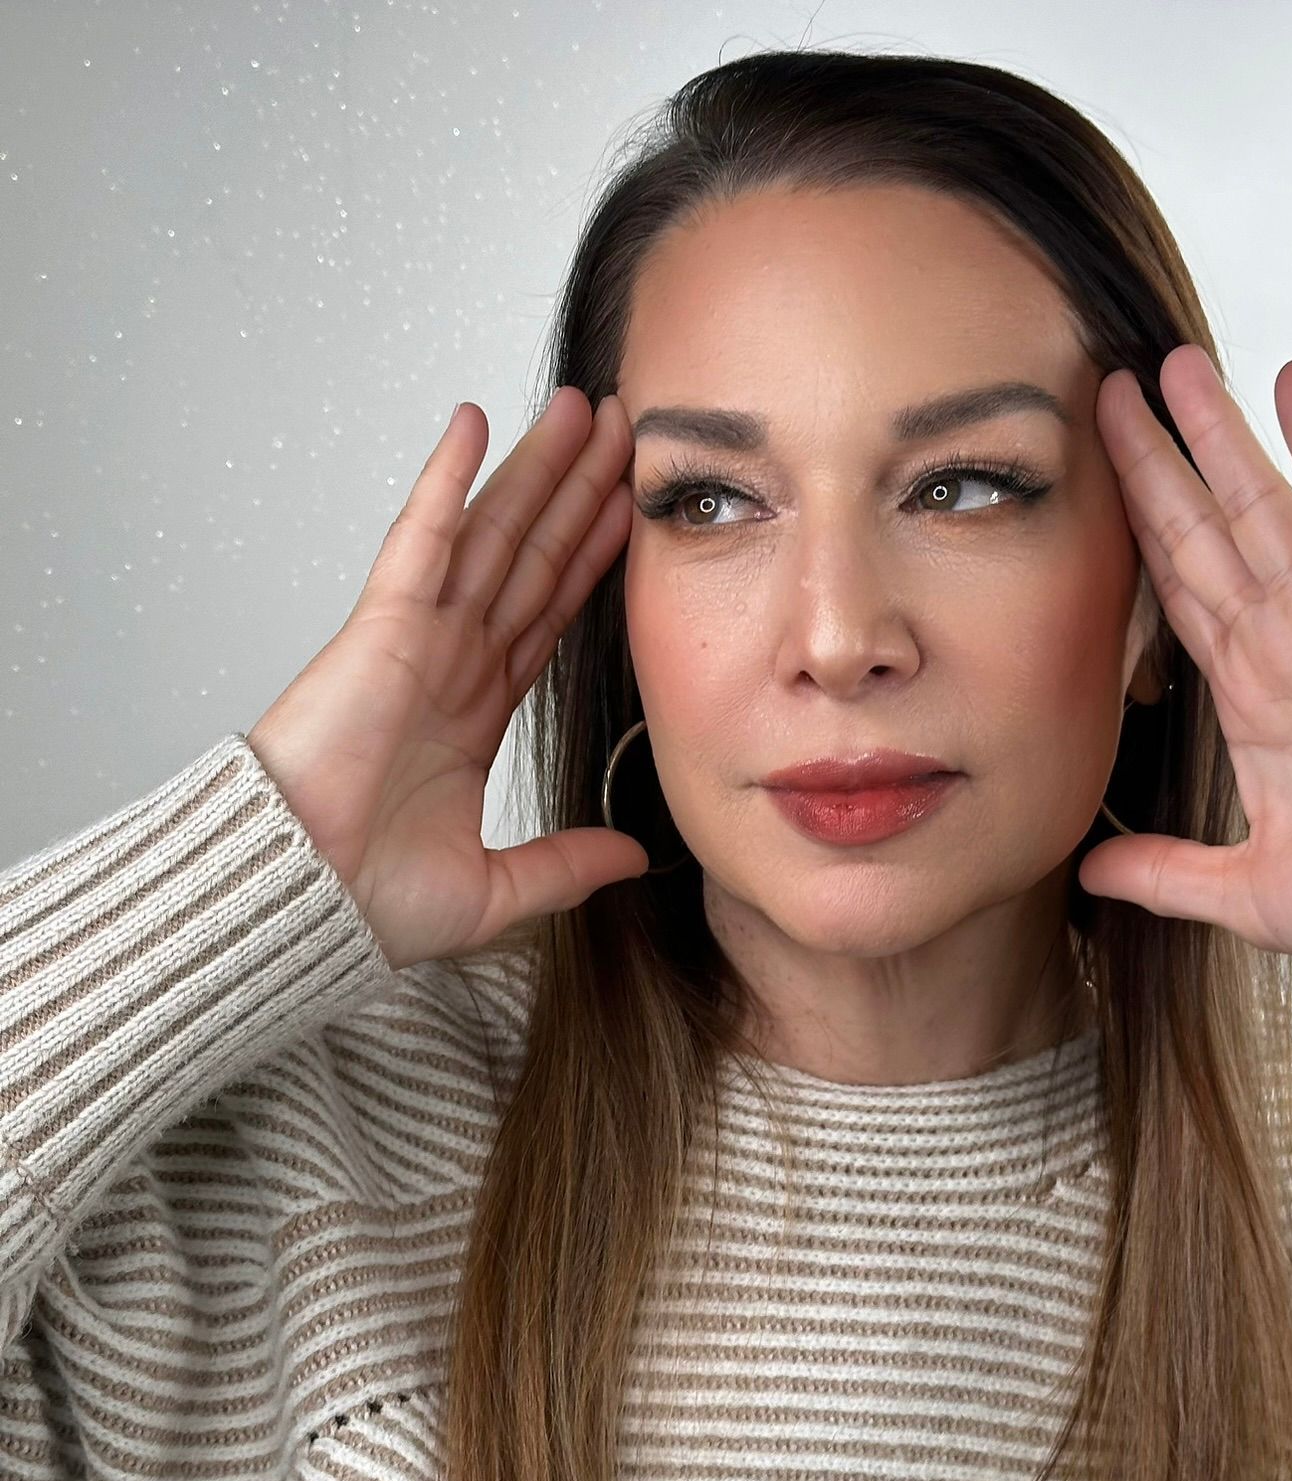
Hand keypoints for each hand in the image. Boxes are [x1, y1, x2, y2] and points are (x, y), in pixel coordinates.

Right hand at [246, 389, 646, 973]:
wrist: (300, 903)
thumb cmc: (366, 900)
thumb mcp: (499, 889)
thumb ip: (568, 863)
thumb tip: (635, 855)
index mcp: (474, 715)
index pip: (547, 617)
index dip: (589, 561)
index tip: (631, 511)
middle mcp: (451, 664)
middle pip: (530, 560)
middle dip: (577, 494)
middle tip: (623, 432)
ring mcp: (417, 639)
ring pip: (491, 536)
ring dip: (534, 470)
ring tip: (580, 410)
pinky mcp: (382, 629)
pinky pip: (421, 540)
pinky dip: (446, 482)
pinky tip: (474, 424)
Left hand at [1078, 344, 1291, 977]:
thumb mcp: (1241, 888)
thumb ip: (1164, 872)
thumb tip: (1088, 870)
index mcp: (1248, 698)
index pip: (1175, 593)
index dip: (1135, 533)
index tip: (1093, 478)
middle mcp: (1282, 644)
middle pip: (1203, 530)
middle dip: (1157, 460)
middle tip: (1109, 387)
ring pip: (1260, 503)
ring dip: (1218, 433)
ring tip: (1174, 363)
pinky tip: (1290, 383)